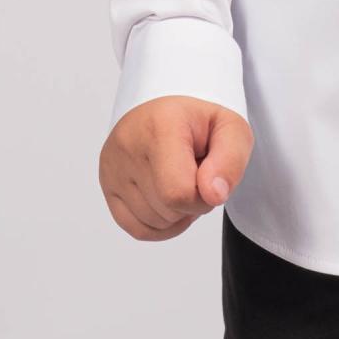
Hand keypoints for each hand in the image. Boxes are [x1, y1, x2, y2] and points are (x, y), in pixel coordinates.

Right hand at [99, 96, 253, 241]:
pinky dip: (160, 224)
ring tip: (180, 177)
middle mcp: (128, 144)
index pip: (179, 193)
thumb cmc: (200, 121)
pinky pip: (138, 229)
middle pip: (167, 210)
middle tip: (195, 171)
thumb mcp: (231, 128)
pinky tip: (169, 198)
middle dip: (192, 202)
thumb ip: (231, 160)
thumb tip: (213, 195)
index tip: (210, 174)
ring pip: (153, 223)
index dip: (204, 196)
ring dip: (176, 212)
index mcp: (160, 125)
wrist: (168, 109)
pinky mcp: (107, 184)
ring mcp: (112, 166)